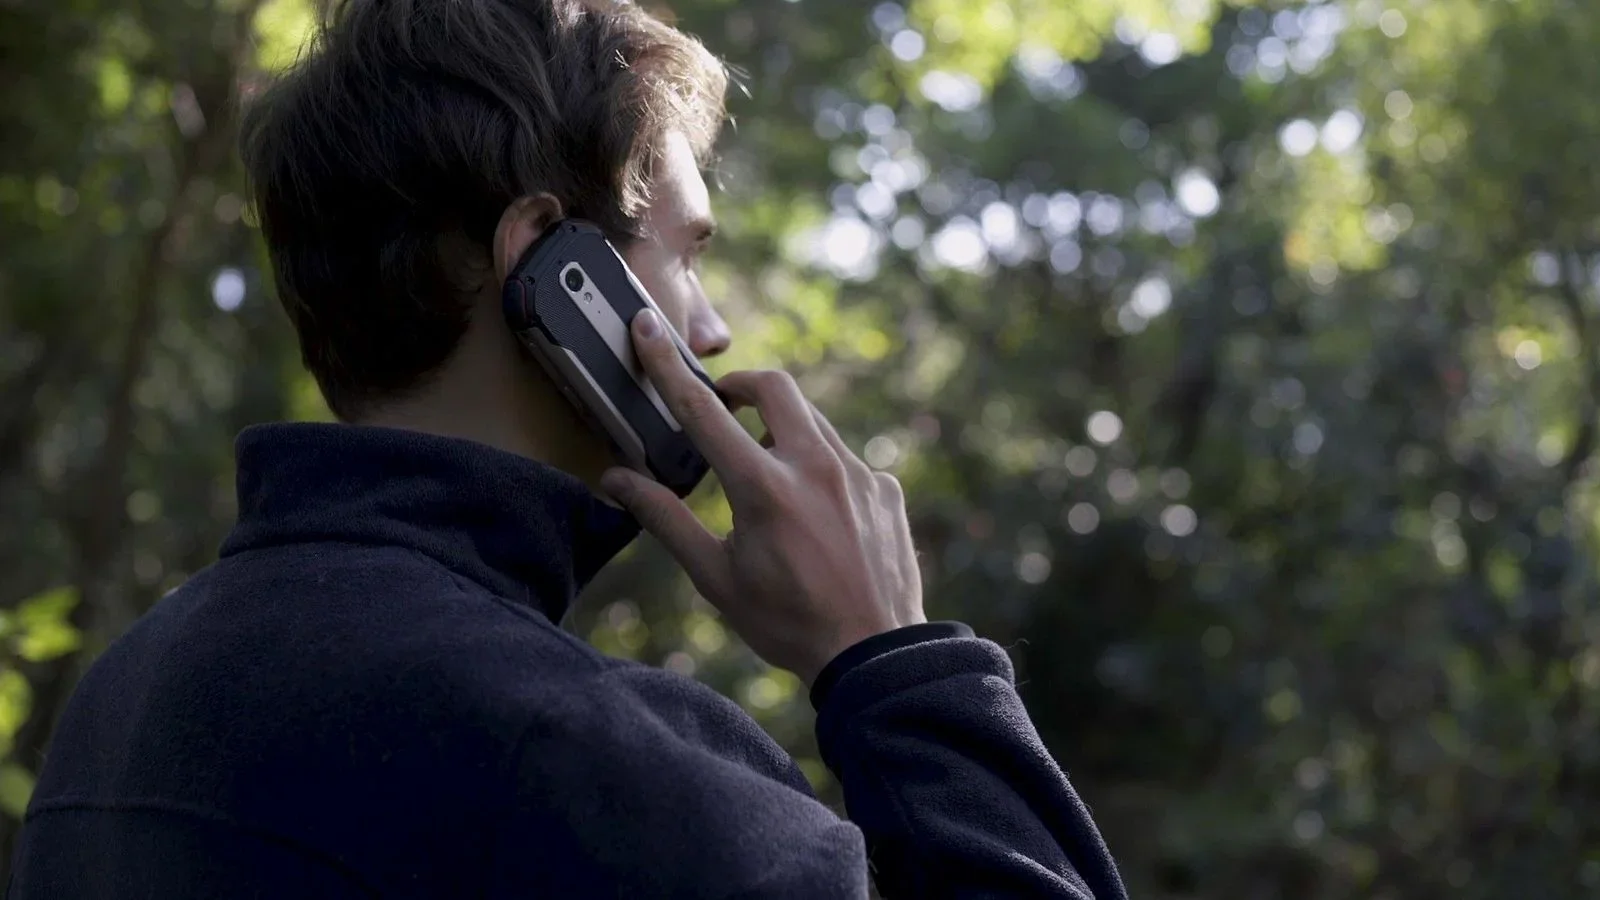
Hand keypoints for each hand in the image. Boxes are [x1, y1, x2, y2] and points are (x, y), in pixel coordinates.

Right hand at [600, 310, 925, 684]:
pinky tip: (816, 519)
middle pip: (774, 386)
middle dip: (742, 387)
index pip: (702, 411)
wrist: (874, 656)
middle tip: (724, 411)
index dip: (667, 365)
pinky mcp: (885, 488)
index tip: (648, 329)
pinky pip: (846, 460)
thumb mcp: (715, 577)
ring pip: (813, 423)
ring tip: (768, 482)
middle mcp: (815, 467)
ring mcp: (859, 474)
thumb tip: (617, 480)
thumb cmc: (787, 623)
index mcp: (764, 488)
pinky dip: (820, 472)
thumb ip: (665, 520)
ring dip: (781, 433)